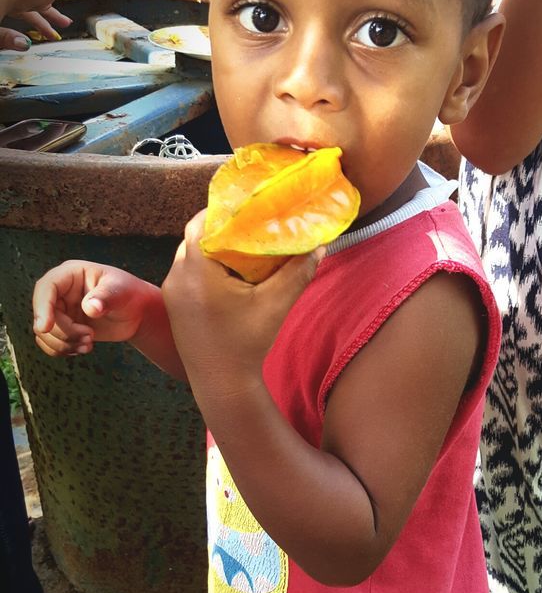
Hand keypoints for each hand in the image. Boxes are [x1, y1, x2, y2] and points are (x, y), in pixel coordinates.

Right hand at [33, 261, 157, 356]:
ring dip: (64, 344)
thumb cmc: (129, 294)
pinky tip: (84, 348)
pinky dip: (63, 350)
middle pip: (44, 314)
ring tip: (89, 344)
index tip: (45, 328)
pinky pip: (50, 342)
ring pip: (44, 332)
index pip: (46, 287)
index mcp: (70, 274)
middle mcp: (60, 292)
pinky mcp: (63, 327)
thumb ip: (106, 297)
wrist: (135, 312)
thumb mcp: (121, 292)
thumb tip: (90, 308)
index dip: (42, 307)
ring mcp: (60, 310)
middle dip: (64, 332)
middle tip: (90, 337)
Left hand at [162, 210, 322, 388]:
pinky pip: (187, 273)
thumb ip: (297, 272)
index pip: (203, 222)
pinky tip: (230, 273)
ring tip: (243, 247)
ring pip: (191, 254)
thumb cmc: (246, 344)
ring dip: (214, 249)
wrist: (222, 385)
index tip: (248, 207)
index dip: (225, 210)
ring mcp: (172, 291)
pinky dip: (206, 266)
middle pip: (196, 237)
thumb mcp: (275, 305)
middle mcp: (177, 276)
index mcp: (197, 271)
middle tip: (250, 225)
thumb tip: (319, 246)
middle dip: (222, 229)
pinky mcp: (174, 305)